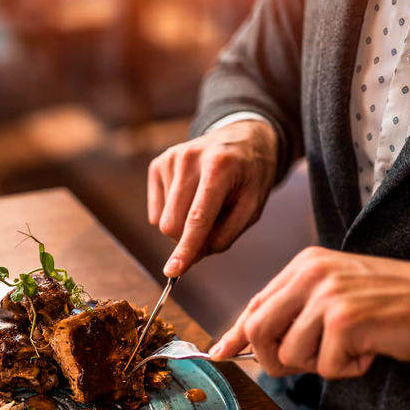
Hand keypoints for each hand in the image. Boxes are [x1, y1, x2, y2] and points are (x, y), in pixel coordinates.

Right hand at [148, 120, 278, 276]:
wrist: (242, 137)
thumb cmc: (250, 174)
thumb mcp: (253, 205)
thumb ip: (226, 234)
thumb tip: (193, 256)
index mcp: (219, 168)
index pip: (197, 218)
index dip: (186, 248)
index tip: (173, 272)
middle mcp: (189, 159)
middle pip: (171, 224)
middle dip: (187, 239)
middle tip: (210, 229)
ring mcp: (170, 159)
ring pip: (161, 220)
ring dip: (182, 224)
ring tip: (205, 204)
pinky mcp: (157, 164)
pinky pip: (156, 211)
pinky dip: (172, 213)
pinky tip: (190, 196)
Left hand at [210, 247, 409, 378]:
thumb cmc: (398, 303)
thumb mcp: (339, 294)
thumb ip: (297, 311)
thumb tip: (248, 340)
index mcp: (306, 264)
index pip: (256, 303)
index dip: (236, 333)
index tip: (220, 352)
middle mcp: (311, 274)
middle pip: (258, 329)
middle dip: (273, 359)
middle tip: (305, 364)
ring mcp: (328, 295)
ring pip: (290, 353)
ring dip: (320, 365)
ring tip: (352, 348)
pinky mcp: (345, 320)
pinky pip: (324, 366)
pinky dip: (347, 369)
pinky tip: (370, 351)